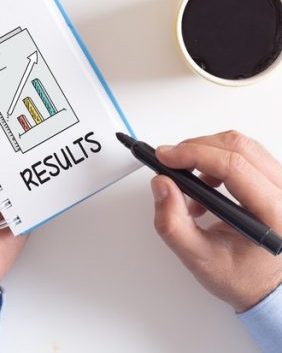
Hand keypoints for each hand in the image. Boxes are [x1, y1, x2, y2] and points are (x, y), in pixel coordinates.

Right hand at [151, 131, 281, 311]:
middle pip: (238, 147)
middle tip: (169, 160)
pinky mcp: (272, 180)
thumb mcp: (200, 258)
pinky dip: (216, 160)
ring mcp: (280, 184)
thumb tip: (162, 185)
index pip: (233, 166)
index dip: (194, 155)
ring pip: (241, 145)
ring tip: (187, 179)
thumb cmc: (243, 277)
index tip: (165, 157)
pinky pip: (244, 154)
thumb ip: (173, 224)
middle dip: (196, 148)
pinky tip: (204, 185)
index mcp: (272, 212)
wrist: (266, 286)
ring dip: (205, 153)